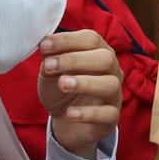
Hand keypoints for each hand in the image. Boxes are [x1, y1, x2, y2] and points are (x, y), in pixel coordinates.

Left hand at [38, 30, 122, 159]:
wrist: (67, 120)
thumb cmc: (62, 88)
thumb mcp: (51, 71)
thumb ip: (50, 58)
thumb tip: (44, 46)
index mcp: (98, 52)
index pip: (91, 39)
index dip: (68, 40)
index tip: (44, 46)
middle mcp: (112, 70)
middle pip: (105, 58)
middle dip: (75, 60)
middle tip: (49, 66)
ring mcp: (114, 94)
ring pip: (110, 84)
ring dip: (85, 83)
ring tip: (62, 84)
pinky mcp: (111, 117)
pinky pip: (106, 114)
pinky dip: (87, 113)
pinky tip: (69, 113)